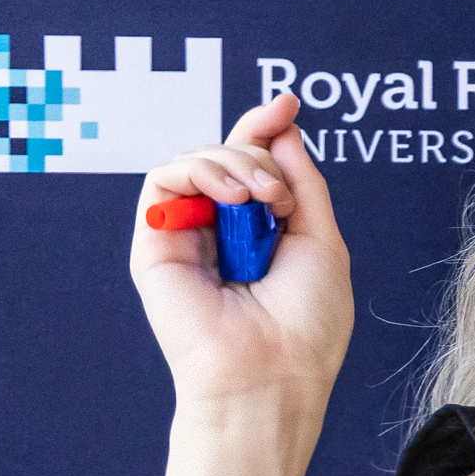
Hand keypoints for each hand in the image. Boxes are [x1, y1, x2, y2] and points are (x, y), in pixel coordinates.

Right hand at [129, 93, 353, 417]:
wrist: (272, 372)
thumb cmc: (305, 321)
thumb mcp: (320, 238)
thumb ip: (301, 181)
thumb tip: (282, 126)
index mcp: (261, 231)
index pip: (254, 164)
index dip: (266, 128)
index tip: (288, 103)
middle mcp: (221, 230)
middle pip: (227, 153)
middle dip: (258, 152)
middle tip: (279, 195)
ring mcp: (186, 235)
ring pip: (196, 160)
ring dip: (235, 162)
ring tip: (261, 198)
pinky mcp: (154, 244)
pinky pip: (163, 179)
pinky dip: (201, 171)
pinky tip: (232, 197)